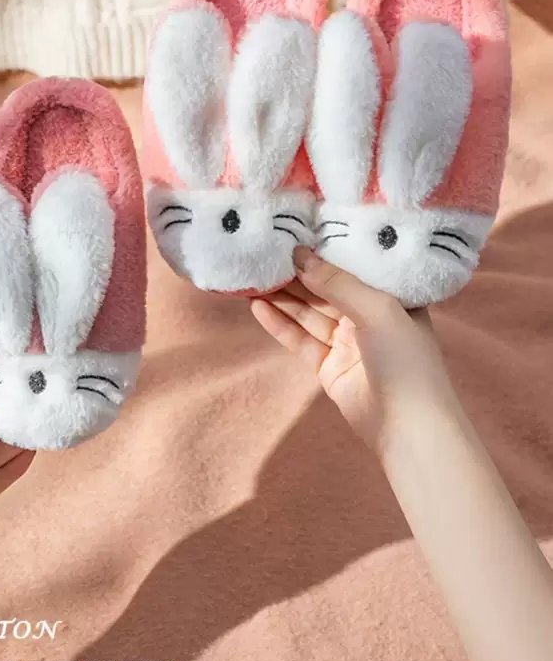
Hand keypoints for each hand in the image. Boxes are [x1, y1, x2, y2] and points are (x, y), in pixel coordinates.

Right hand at [250, 246, 456, 454]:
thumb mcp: (378, 309)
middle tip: (262, 253)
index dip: (324, 250)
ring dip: (282, 296)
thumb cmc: (406, 360)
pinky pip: (300, 339)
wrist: (409, 428)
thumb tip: (298, 254)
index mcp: (389, 297)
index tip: (293, 232)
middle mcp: (368, 316)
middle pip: (324, 289)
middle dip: (295, 273)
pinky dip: (279, 324)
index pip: (352, 266)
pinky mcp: (328, 367)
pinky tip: (258, 307)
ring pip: (308, 313)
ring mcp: (347, 342)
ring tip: (251, 277)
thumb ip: (337, 282)